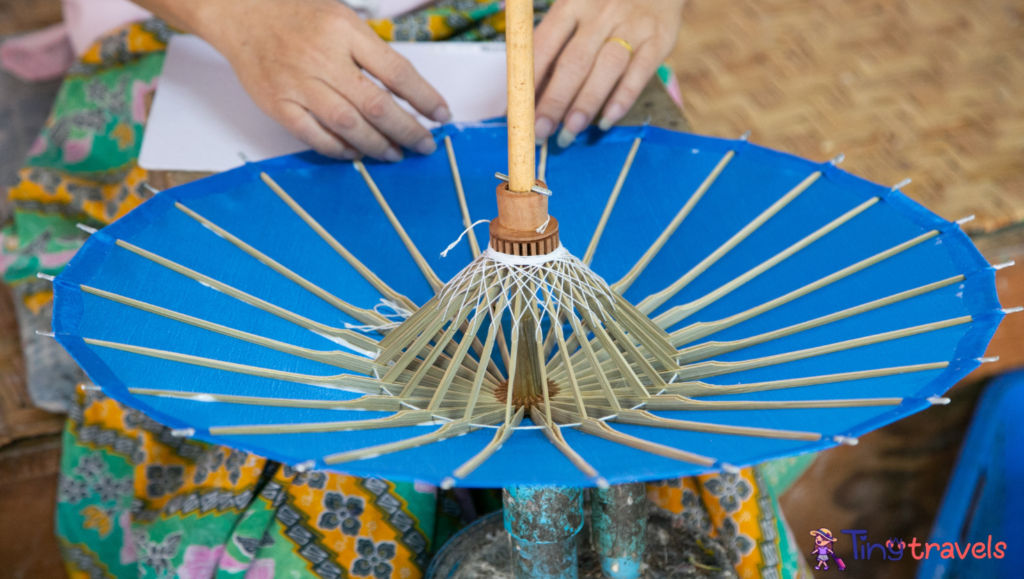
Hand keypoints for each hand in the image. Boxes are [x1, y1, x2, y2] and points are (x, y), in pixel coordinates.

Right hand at [143, 0, 450, 160]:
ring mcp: (298, 83)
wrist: (241, 10)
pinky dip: (340, 149)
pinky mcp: (278, 104)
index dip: (424, 98)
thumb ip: (371, 52)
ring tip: (396, 154)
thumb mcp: (342, 18)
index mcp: (345, 30)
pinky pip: (314, 136)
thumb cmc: (298, 15)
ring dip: (378, 145)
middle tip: (424, 144)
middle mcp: (323, 57)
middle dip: (408, 130)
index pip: (396, 71)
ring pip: (348, 125)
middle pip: (376, 104)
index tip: (441, 115)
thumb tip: (407, 93)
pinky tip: (356, 153)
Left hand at [533, 0, 685, 146]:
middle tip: (540, 130)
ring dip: (586, 103)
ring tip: (570, 131)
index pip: (544, 45)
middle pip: (574, 61)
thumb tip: (531, 94)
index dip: (530, 80)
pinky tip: (607, 120)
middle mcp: (600, 14)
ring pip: (606, 68)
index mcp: (571, 5)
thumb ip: (555, 46)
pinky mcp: (659, 39)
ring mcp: (631, 26)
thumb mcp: (576, 10)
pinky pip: (641, 72)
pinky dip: (623, 98)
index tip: (519, 111)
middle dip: (555, 99)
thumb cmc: (605, 4)